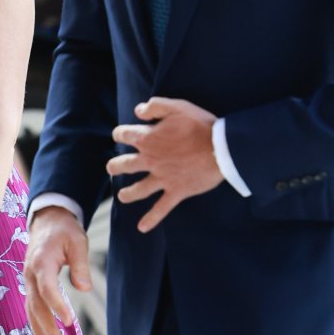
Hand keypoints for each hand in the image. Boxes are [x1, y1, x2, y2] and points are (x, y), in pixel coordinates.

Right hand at [23, 208, 90, 334]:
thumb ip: (80, 265)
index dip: (56, 306)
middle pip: (36, 304)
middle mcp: (30, 273)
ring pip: (30, 309)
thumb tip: (84, 288)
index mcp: (41, 262)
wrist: (47, 220)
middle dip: (46, 326)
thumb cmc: (64, 230)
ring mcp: (28, 280)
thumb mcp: (78, 241)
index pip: (47, 289)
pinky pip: (31, 306)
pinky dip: (35, 324)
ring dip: (37, 331)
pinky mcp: (31, 284)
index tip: (68, 321)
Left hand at [107, 96, 222, 232]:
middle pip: (124, 165)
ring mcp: (162, 178)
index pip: (124, 135)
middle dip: (115, 166)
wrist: (221, 148)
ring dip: (128, 194)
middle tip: (112, 168)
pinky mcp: (176, 191)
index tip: (121, 135)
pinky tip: (142, 228)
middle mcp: (150, 160)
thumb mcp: (178, 106)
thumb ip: (155, 106)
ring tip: (122, 196)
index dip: (120, 133)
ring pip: (138, 190)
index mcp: (148, 138)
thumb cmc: (201, 125)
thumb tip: (138, 110)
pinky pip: (161, 208)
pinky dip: (151, 219)